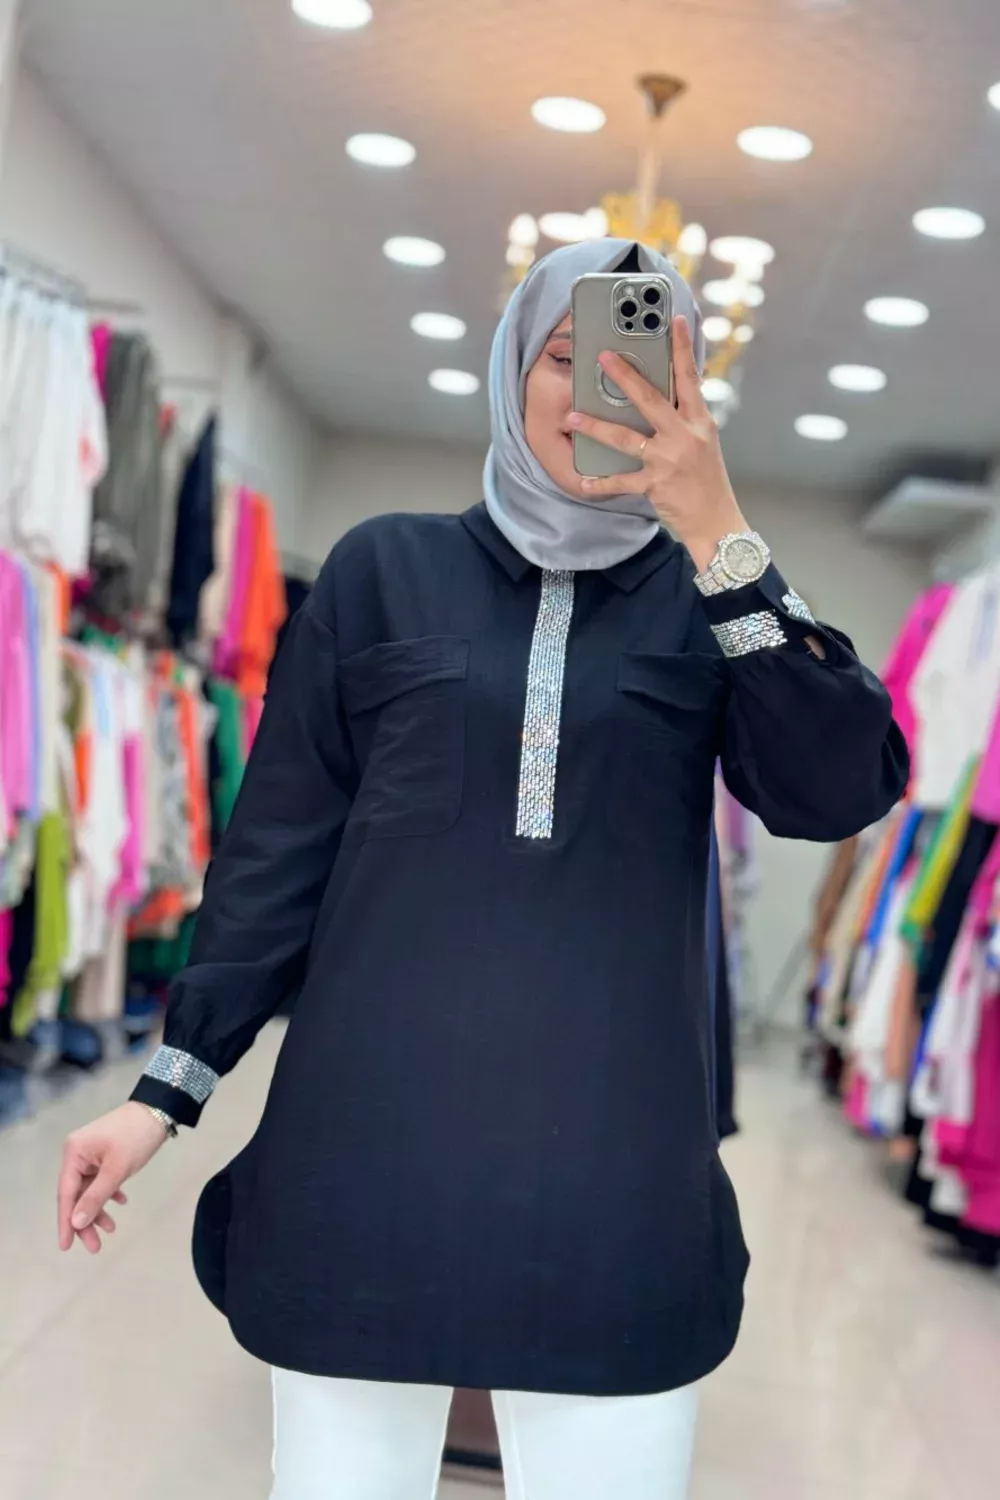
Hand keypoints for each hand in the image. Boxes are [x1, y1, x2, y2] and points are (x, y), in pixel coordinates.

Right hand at [57, 1102, 169, 1253]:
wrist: (160, 1109)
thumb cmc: (136, 1138)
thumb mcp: (116, 1170)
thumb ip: (95, 1197)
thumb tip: (76, 1223)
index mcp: (74, 1153)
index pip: (66, 1193)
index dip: (66, 1222)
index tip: (66, 1247)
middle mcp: (77, 1153)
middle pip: (77, 1194)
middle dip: (85, 1220)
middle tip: (95, 1247)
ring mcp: (91, 1154)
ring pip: (90, 1189)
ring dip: (99, 1208)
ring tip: (112, 1229)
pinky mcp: (105, 1154)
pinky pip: (101, 1179)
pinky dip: (109, 1193)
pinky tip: (121, 1202)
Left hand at [567, 316, 746, 571]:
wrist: (717, 522)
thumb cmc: (708, 482)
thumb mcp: (704, 444)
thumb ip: (685, 421)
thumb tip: (664, 398)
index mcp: (700, 422)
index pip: (691, 377)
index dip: (682, 347)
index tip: (673, 320)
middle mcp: (685, 436)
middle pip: (651, 399)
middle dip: (625, 376)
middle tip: (603, 357)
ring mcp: (669, 460)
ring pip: (626, 438)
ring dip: (596, 426)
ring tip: (573, 415)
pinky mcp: (655, 485)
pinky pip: (621, 481)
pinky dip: (602, 483)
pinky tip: (585, 481)